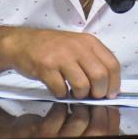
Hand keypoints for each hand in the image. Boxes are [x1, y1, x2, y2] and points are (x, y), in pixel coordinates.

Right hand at [3, 28, 119, 98]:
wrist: (23, 42)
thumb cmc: (53, 47)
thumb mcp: (78, 45)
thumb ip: (93, 60)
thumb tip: (109, 85)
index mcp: (89, 41)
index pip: (112, 64)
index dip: (114, 83)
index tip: (111, 93)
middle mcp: (77, 47)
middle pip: (100, 76)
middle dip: (99, 92)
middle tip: (93, 96)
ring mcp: (61, 56)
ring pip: (82, 85)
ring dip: (80, 95)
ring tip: (75, 93)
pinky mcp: (46, 67)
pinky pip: (61, 89)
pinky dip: (62, 95)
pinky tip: (59, 90)